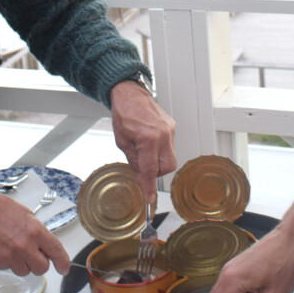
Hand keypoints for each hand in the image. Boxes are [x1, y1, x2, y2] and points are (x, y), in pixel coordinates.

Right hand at [0, 191, 70, 275]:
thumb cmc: (0, 210)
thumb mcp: (27, 215)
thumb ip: (38, 233)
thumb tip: (44, 246)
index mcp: (35, 231)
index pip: (56, 252)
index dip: (63, 262)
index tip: (63, 268)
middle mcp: (25, 246)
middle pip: (41, 268)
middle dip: (39, 263)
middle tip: (33, 254)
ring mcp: (10, 257)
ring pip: (24, 271)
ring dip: (22, 263)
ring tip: (13, 248)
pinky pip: (8, 268)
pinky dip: (7, 262)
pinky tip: (2, 248)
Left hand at [109, 81, 176, 201]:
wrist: (130, 94)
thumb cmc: (124, 114)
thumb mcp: (121, 141)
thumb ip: (134, 160)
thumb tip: (142, 175)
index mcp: (148, 139)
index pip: (150, 170)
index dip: (149, 186)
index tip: (150, 198)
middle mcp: (163, 135)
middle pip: (167, 167)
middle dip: (157, 171)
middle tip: (144, 166)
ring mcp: (170, 130)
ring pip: (170, 157)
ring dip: (158, 160)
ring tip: (144, 149)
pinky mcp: (172, 127)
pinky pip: (169, 146)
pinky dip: (160, 149)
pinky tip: (149, 140)